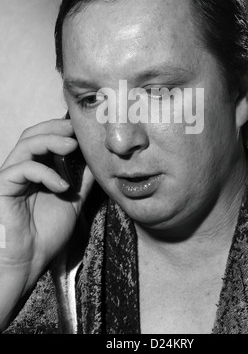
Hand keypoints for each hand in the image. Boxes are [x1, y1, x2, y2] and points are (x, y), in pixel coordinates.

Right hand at [0, 118, 93, 327]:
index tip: (82, 127)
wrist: (29, 262)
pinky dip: (44, 173)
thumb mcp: (73, 201)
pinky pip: (22, 169)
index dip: (61, 128)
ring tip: (71, 145)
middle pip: (32, 134)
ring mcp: (11, 177)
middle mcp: (22, 169)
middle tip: (75, 128)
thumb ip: (82, 180)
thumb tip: (97, 160)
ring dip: (50, 140)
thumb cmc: (46, 233)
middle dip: (55, 127)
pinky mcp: (3, 187)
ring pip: (26, 145)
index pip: (44, 138)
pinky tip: (62, 186)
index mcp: (37, 170)